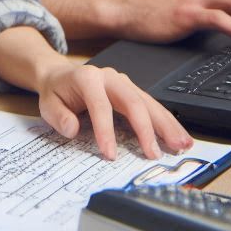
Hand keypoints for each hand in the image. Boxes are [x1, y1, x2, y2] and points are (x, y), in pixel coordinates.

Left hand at [36, 62, 193, 160]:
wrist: (61, 76)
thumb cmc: (57, 92)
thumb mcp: (48, 105)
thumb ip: (59, 117)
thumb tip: (72, 128)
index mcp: (88, 78)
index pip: (101, 106)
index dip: (106, 130)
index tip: (110, 154)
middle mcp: (111, 77)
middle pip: (134, 101)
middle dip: (148, 129)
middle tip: (156, 154)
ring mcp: (124, 83)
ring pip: (149, 103)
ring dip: (166, 125)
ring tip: (181, 144)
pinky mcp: (132, 91)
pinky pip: (151, 106)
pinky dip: (165, 121)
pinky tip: (177, 135)